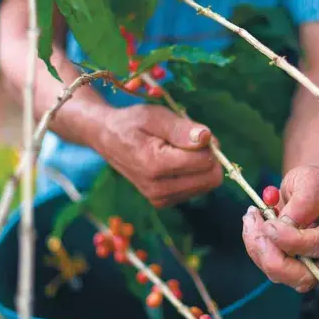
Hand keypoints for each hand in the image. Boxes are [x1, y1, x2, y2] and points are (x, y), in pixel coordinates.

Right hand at [94, 104, 222, 207]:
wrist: (107, 139)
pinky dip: (193, 174)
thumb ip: (181, 129)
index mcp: (154, 165)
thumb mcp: (155, 116)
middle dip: (207, 156)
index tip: (193, 131)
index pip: (204, 161)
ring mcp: (160, 199)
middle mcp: (158, 189)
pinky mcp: (163, 203)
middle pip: (210, 178)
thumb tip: (207, 138)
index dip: (206, 143)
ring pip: (207, 185)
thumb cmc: (132, 123)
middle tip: (189, 140)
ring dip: (200, 165)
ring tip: (178, 149)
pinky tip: (175, 162)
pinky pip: (197, 190)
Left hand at [242, 166, 318, 291]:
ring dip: (258, 248)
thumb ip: (302, 203)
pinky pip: (270, 266)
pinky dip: (255, 247)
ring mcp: (313, 264)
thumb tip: (285, 227)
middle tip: (255, 225)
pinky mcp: (294, 265)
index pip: (318, 246)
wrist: (307, 187)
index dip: (290, 240)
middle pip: (303, 276)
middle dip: (272, 256)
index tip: (268, 223)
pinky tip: (253, 223)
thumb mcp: (310, 181)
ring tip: (251, 217)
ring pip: (281, 275)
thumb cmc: (312, 182)